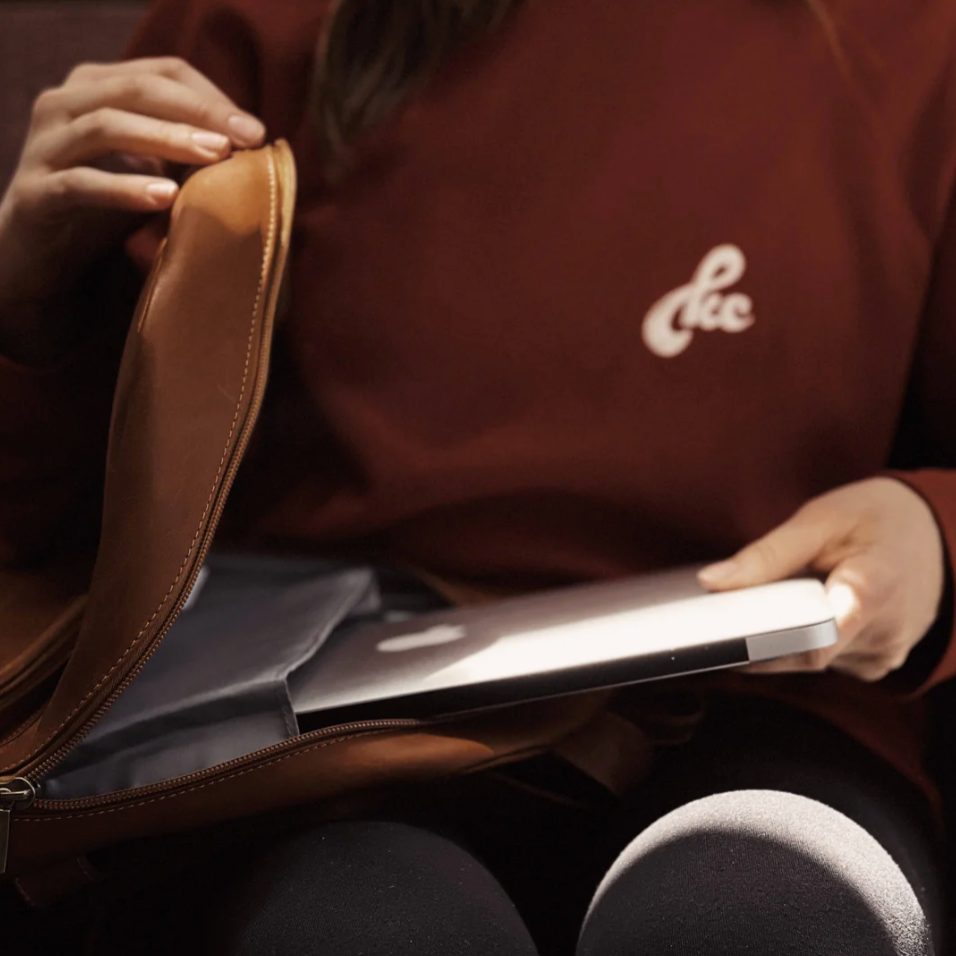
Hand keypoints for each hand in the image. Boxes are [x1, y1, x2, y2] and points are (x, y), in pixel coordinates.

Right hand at [0, 57, 265, 358]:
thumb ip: (189, 153)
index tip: (255, 130)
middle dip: (198, 112)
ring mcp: (46, 145)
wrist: (43, 254)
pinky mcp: (37, 192)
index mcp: (96, 87)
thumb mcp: (154, 171)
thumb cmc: (106, 206)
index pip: (162, 72)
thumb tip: (254, 149)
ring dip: (166, 140)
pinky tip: (165, 199)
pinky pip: (82, 183)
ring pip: (107, 126)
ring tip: (214, 158)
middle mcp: (64, 104)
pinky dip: (125, 188)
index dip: (211, 96)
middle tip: (246, 139)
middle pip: (137, 89)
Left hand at [697, 477, 945, 681]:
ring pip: (807, 660)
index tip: (723, 634)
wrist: (935, 536)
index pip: (816, 637)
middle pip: (802, 654)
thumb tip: (712, 582)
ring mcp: (881, 655)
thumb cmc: (878, 519)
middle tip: (717, 616)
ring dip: (776, 637)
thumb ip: (766, 554)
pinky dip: (796, 640)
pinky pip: (821, 660)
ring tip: (759, 604)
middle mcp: (883, 634)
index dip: (765, 643)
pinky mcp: (872, 664)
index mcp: (874, 589)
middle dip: (756, 637)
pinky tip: (787, 614)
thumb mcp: (821, 519)